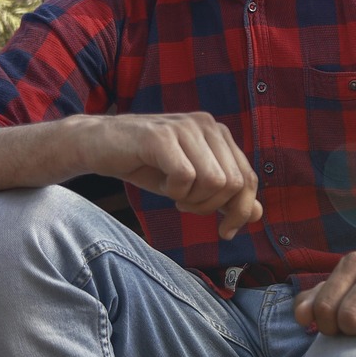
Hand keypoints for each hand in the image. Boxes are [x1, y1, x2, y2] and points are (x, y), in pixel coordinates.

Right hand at [78, 112, 261, 238]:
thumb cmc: (146, 165)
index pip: (247, 178)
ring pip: (214, 182)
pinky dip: (175, 191)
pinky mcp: (161, 137)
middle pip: (234, 183)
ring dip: (193, 200)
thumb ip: (225, 196)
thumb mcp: (191, 185)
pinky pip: (185, 177)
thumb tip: (259, 213)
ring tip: (174, 194)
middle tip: (187, 206)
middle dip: (213, 208)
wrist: (96, 145)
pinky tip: (162, 184)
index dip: (242, 210)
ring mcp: (184, 128)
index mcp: (218, 134)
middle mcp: (207, 125)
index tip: (226, 230)